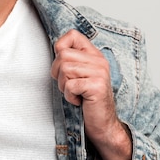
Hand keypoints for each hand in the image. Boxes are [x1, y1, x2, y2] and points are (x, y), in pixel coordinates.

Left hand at [51, 29, 130, 159]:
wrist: (103, 124)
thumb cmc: (87, 100)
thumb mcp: (79, 75)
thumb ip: (71, 60)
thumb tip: (56, 50)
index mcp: (94, 55)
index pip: (72, 35)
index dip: (60, 47)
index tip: (62, 64)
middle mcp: (99, 61)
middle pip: (63, 55)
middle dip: (58, 73)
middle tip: (68, 85)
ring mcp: (100, 73)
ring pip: (64, 69)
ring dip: (63, 86)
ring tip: (74, 93)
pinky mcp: (97, 86)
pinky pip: (69, 85)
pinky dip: (69, 96)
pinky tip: (79, 101)